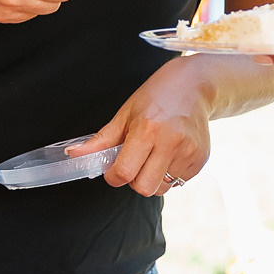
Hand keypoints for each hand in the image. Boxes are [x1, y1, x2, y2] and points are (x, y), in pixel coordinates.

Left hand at [72, 59, 211, 196]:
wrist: (194, 85)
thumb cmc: (155, 97)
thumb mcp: (125, 114)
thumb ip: (100, 140)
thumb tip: (72, 154)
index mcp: (147, 130)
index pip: (124, 173)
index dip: (114, 176)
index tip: (114, 169)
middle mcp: (171, 142)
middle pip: (144, 188)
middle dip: (134, 180)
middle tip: (135, 162)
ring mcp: (189, 152)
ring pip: (162, 188)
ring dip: (153, 178)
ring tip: (155, 154)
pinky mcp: (201, 158)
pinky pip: (179, 182)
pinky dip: (170, 173)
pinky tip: (171, 152)